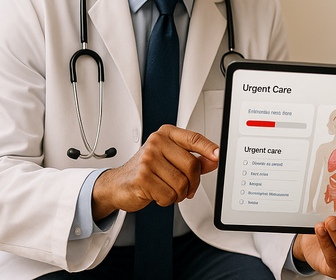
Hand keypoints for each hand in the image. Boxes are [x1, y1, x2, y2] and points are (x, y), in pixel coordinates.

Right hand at [91, 125, 218, 219]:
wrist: (117, 184)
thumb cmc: (146, 170)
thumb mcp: (170, 159)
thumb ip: (193, 159)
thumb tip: (214, 160)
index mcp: (165, 134)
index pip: (193, 139)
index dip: (209, 148)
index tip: (218, 156)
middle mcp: (156, 143)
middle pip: (191, 165)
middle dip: (193, 182)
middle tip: (187, 188)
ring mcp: (148, 160)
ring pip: (182, 183)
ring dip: (179, 193)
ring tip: (169, 189)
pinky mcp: (142, 178)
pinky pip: (169, 195)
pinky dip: (167, 200)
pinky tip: (158, 194)